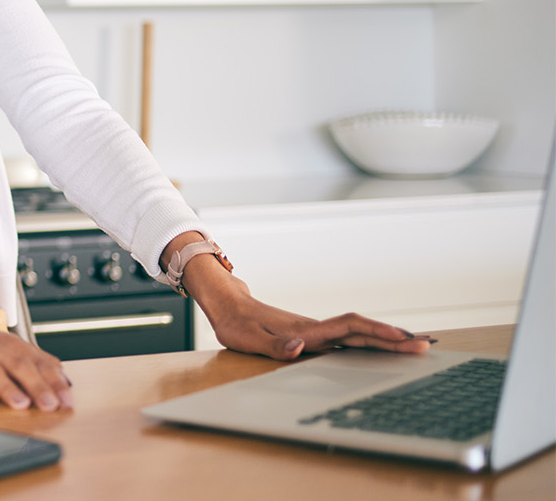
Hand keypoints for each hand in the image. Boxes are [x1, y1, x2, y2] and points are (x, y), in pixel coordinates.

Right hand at [0, 314, 73, 411]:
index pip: (39, 363)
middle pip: (19, 366)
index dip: (55, 382)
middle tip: (51, 405)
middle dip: (37, 386)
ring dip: (6, 388)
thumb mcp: (10, 347)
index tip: (68, 401)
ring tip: (20, 404)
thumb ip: (38, 363)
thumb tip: (66, 382)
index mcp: (12, 347)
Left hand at [183, 254, 432, 358]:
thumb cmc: (236, 324)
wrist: (228, 305)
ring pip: (358, 334)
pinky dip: (369, 342)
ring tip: (414, 346)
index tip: (401, 338)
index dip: (376, 332)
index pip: (349, 328)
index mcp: (306, 330)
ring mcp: (316, 331)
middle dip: (392, 338)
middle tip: (425, 346)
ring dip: (385, 339)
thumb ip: (274, 345)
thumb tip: (301, 347)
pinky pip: (348, 339)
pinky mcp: (313, 336)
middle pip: (361, 331)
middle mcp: (316, 329)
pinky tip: (380, 349)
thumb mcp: (248, 339)